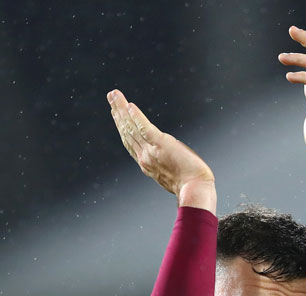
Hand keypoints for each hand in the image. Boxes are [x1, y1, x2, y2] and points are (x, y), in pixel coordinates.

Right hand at [107, 89, 216, 210]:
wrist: (195, 190)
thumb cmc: (191, 185)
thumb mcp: (173, 176)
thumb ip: (167, 166)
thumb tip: (172, 162)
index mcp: (147, 164)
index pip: (130, 142)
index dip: (122, 126)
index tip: (117, 114)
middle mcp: (144, 157)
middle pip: (126, 132)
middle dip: (118, 113)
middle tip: (111, 97)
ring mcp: (150, 151)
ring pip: (131, 127)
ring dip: (121, 110)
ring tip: (114, 95)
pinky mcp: (161, 144)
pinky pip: (144, 128)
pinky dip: (136, 117)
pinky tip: (130, 105)